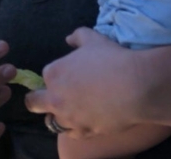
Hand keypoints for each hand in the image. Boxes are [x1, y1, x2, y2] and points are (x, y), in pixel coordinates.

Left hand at [24, 27, 139, 138]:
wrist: (136, 87)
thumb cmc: (111, 59)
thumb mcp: (91, 38)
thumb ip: (77, 36)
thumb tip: (69, 39)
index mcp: (53, 73)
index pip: (45, 76)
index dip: (57, 76)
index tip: (68, 76)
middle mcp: (55, 97)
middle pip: (34, 103)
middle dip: (38, 99)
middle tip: (52, 98)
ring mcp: (68, 117)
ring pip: (51, 121)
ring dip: (57, 116)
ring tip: (70, 111)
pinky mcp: (84, 132)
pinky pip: (71, 134)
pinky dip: (75, 128)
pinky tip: (83, 122)